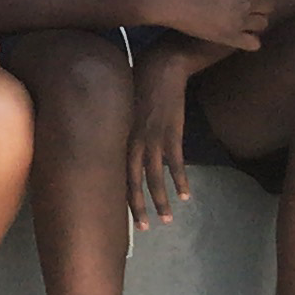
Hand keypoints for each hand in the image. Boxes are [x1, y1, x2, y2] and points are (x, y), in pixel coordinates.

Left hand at [126, 59, 195, 226]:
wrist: (160, 66)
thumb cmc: (134, 81)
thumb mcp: (117, 106)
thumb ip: (114, 126)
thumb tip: (109, 141)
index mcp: (117, 134)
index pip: (112, 171)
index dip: (116, 194)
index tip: (116, 214)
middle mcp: (133, 140)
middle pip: (132, 181)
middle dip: (137, 207)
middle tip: (142, 228)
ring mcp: (154, 138)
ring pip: (156, 177)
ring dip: (162, 200)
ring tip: (167, 220)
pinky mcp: (173, 133)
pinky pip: (177, 163)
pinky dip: (181, 180)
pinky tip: (186, 195)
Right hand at [138, 0, 274, 50]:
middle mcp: (245, 1)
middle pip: (270, 6)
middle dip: (262, 2)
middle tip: (246, 0)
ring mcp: (237, 22)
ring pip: (263, 24)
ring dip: (256, 20)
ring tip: (243, 16)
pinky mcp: (228, 38)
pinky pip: (254, 44)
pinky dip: (250, 39)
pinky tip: (239, 32)